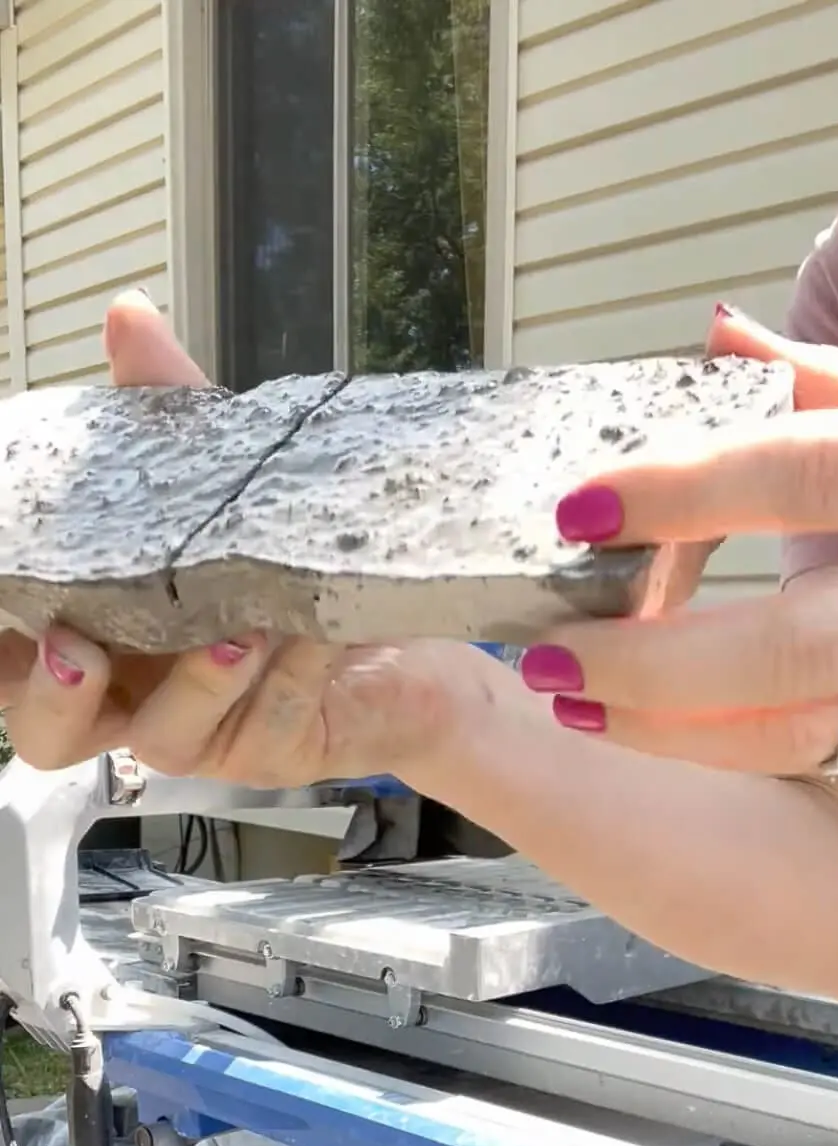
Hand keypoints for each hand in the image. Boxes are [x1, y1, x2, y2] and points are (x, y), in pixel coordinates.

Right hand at [6, 293, 502, 784]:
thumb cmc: (296, 567)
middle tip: (76, 649)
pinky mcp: (279, 750)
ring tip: (233, 630)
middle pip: (51, 738)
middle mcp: (139, 698)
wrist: (414, 635)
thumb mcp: (228, 484)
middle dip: (54, 697)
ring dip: (196, 681)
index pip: (12, 660)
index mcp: (101, 642)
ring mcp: (209, 735)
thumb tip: (128, 319)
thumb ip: (167, 413)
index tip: (8, 594)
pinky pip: (270, 724)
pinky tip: (310, 632)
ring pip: (165, 738)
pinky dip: (288, 676)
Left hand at [520, 308, 837, 797]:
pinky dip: (737, 752)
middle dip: (652, 654)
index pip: (816, 470)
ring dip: (673, 726)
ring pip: (811, 727)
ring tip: (577, 700)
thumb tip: (714, 337)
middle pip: (801, 635)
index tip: (583, 508)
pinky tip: (662, 730)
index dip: (688, 490)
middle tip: (549, 649)